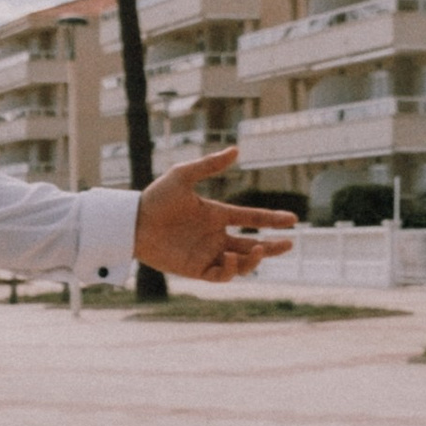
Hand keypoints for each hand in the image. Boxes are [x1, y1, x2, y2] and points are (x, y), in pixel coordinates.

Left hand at [133, 149, 295, 281]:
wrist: (133, 223)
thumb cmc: (155, 198)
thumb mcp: (182, 176)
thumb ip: (209, 165)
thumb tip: (236, 150)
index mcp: (216, 214)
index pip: (251, 218)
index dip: (272, 219)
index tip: (292, 219)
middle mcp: (215, 236)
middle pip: (252, 244)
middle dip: (273, 246)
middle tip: (289, 244)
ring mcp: (207, 253)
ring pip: (241, 262)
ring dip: (253, 259)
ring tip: (259, 249)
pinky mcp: (196, 269)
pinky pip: (222, 274)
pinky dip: (233, 270)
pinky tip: (234, 259)